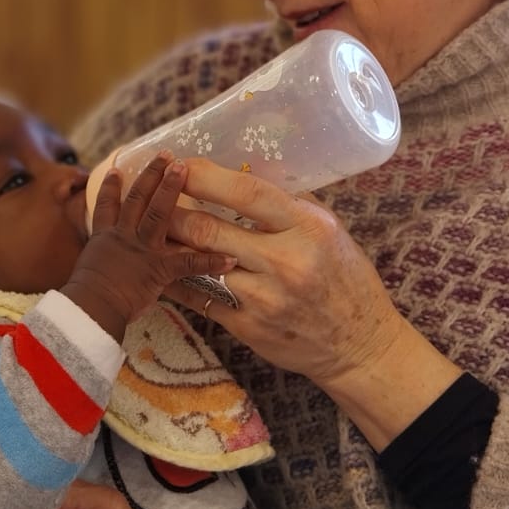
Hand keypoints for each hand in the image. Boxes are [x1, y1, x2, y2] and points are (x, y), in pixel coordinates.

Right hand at [62, 153, 235, 339]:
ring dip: (171, 189)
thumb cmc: (84, 299)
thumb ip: (100, 263)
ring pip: (159, 213)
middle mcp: (124, 236)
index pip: (108, 206)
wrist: (89, 308)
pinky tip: (229, 259)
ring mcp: (143, 249)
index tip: (119, 169)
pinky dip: (210, 262)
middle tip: (165, 155)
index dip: (112, 187)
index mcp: (105, 238)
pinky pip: (189, 263)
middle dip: (151, 175)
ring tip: (184, 169)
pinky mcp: (158, 268)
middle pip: (137, 199)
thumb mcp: (87, 272)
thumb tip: (99, 267)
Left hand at [163, 159, 460, 446]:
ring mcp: (263, 298)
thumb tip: (244, 173)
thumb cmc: (345, 278)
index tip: (181, 165)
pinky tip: (162, 267)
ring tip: (150, 228)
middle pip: (209, 229)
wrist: (359, 344)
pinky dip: (177, 279)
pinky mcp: (247, 327)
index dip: (205, 176)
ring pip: (197, 264)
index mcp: (308, 227)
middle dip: (172, 210)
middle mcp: (285, 261)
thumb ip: (289, 205)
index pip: (246, 192)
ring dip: (169, 244)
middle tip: (154, 196)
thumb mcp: (329, 230)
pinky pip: (199, 298)